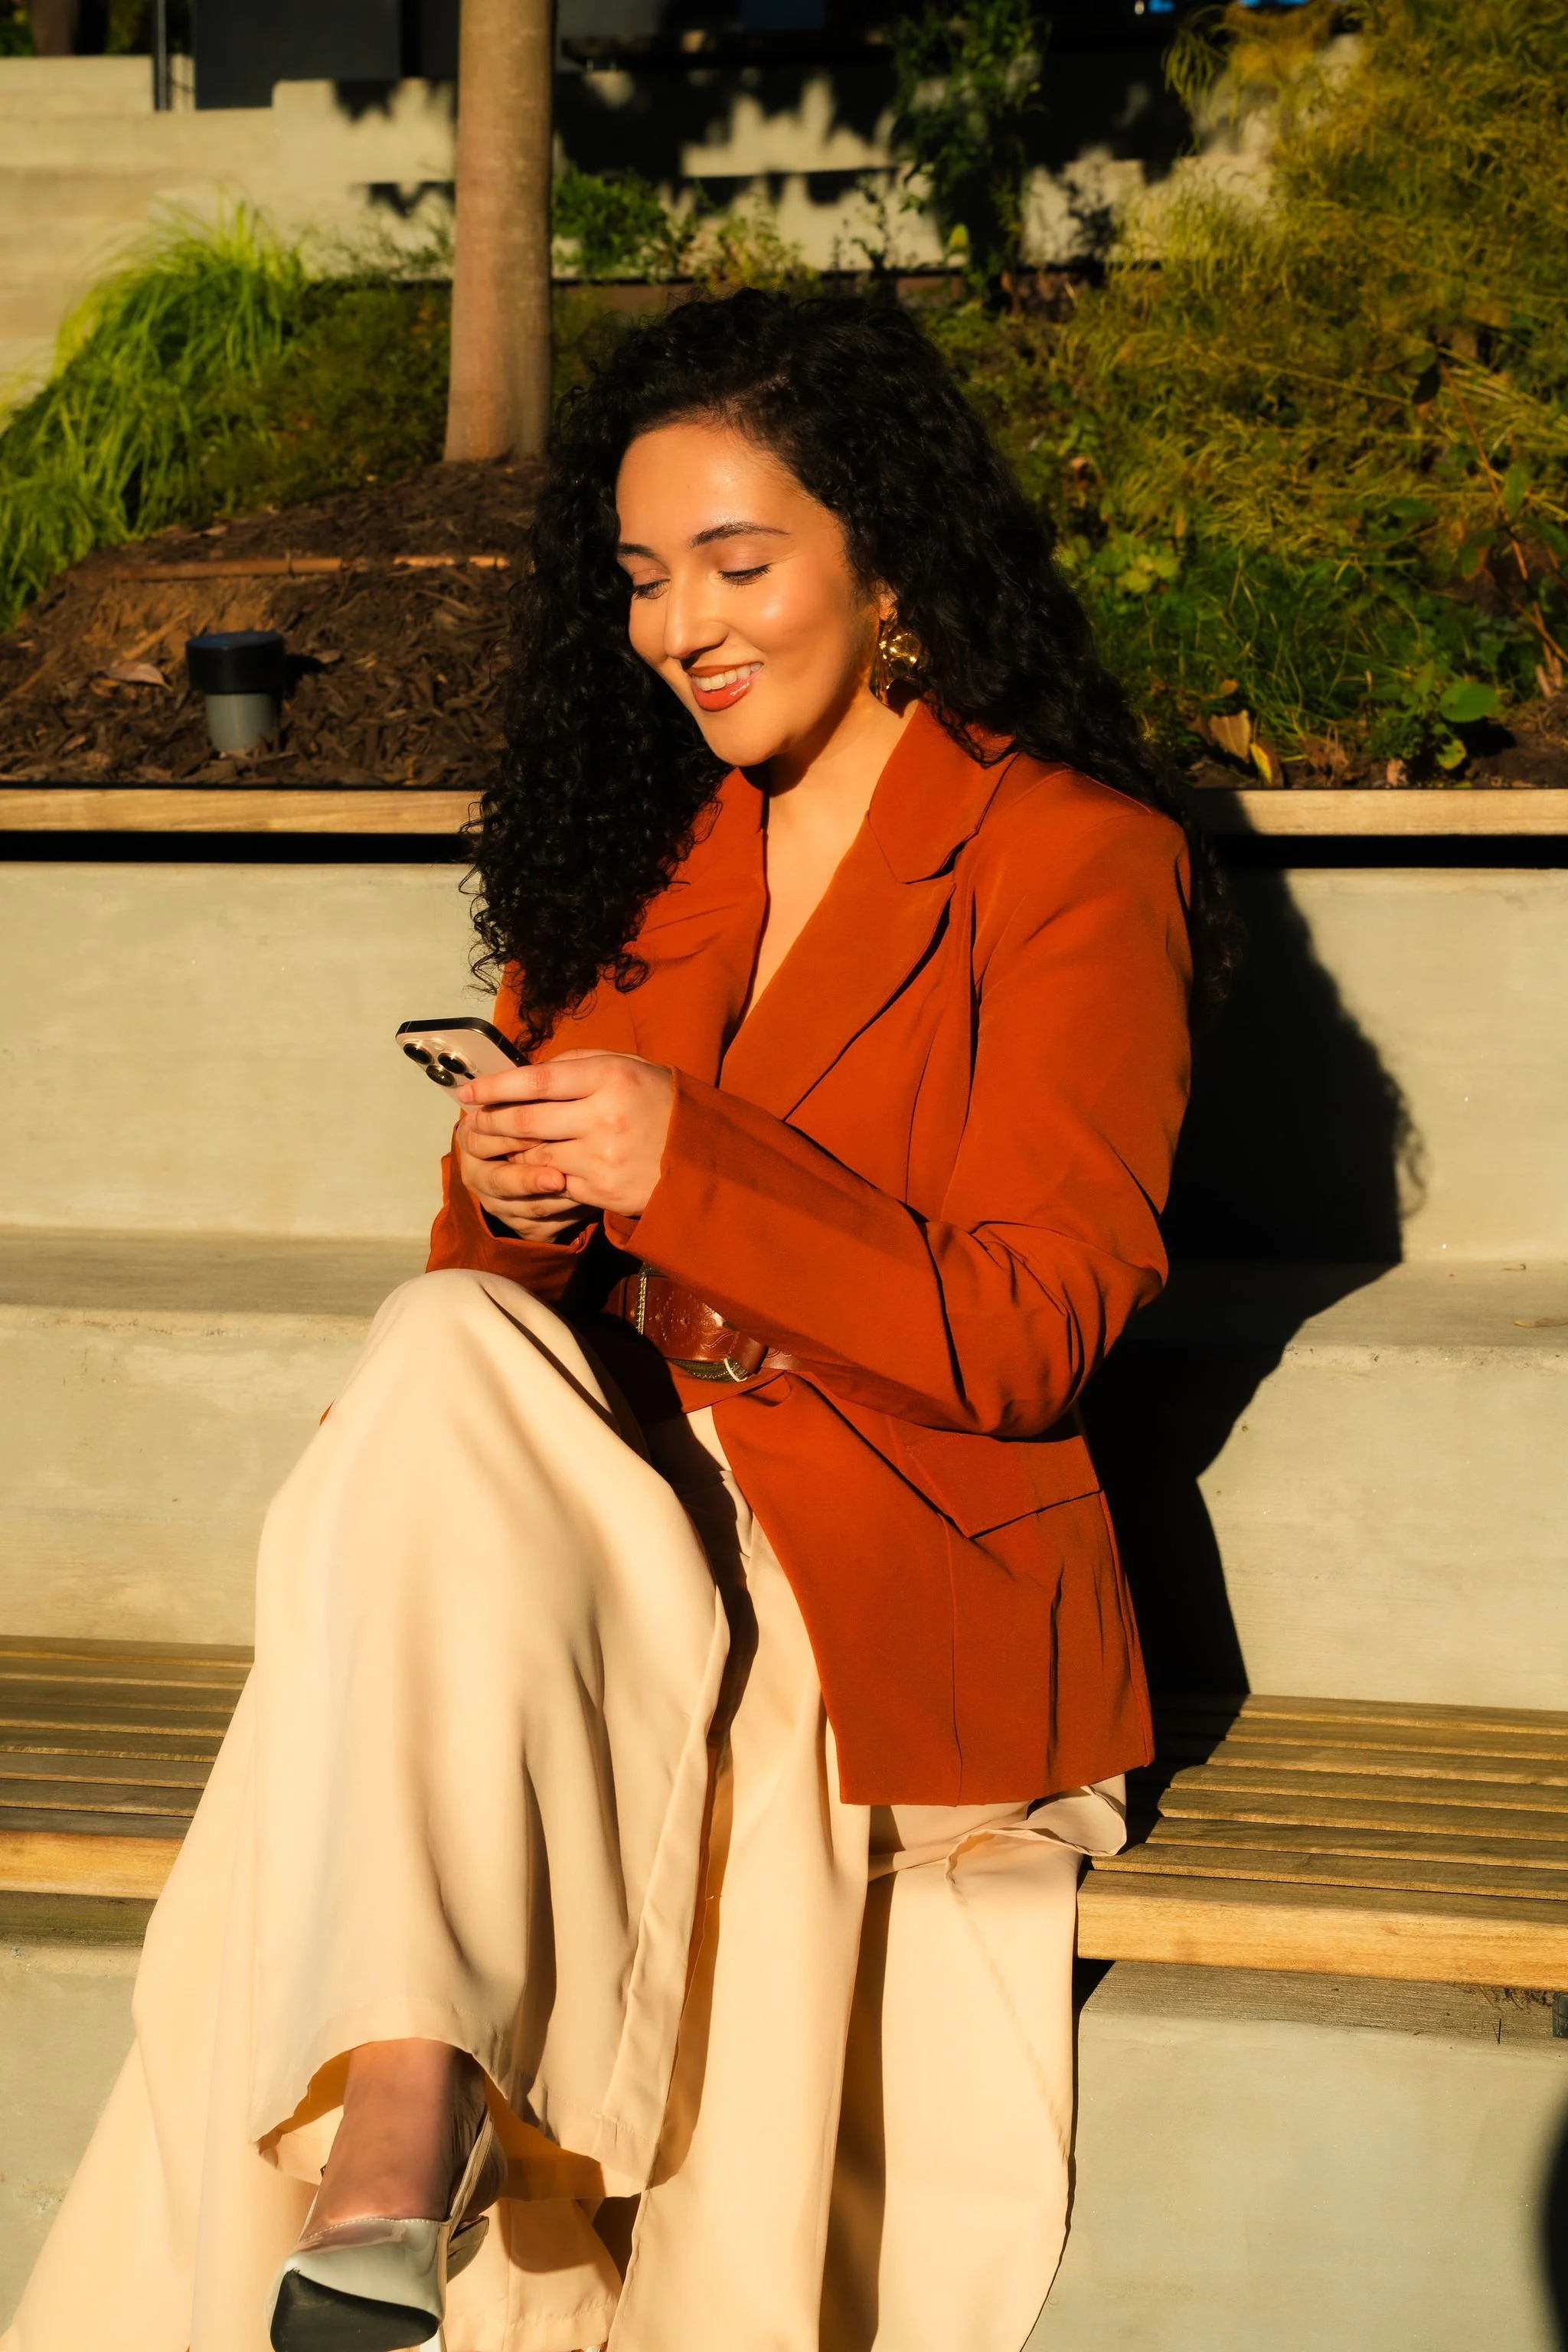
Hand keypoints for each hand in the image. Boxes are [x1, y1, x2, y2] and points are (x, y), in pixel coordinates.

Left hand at [456, 1050, 674, 1222]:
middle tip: (469, 1123)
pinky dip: (534, 1177)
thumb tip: (530, 1071)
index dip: (494, 1086)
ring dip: (507, 1153)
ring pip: (534, 1155)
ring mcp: (601, 1157)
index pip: (536, 1079)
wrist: (705, 1159)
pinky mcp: (601, 1190)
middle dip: (490, 1122)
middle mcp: (604, 1116)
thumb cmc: (662, 1104)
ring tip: (489, 1148)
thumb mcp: (631, 1067)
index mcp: (610, 1077)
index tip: (466, 1091)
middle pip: (526, 1120)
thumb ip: (581, 1062)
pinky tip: (522, 1171)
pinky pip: (553, 1182)